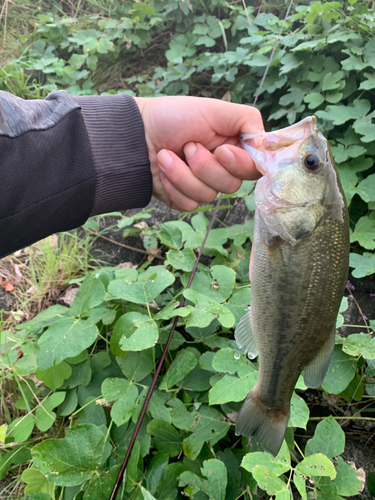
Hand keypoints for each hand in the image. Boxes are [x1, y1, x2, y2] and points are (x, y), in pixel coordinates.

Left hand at [135, 96, 263, 210]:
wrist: (136, 134)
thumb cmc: (173, 116)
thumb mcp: (215, 109)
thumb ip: (248, 121)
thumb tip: (268, 145)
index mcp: (234, 148)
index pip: (254, 169)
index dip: (239, 164)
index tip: (221, 149)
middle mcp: (222, 170)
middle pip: (232, 186)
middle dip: (204, 166)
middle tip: (188, 146)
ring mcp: (203, 186)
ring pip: (208, 196)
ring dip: (183, 174)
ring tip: (166, 155)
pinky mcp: (184, 199)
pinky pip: (189, 204)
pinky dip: (173, 185)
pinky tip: (162, 169)